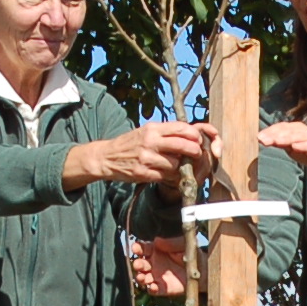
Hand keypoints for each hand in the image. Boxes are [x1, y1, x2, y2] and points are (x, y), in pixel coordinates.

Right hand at [63, 120, 215, 189]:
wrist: (108, 156)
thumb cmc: (131, 143)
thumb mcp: (146, 131)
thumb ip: (165, 132)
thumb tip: (190, 135)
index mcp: (152, 129)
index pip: (181, 128)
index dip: (194, 135)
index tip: (198, 140)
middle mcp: (150, 141)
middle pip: (182, 145)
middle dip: (193, 151)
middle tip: (196, 154)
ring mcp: (146, 158)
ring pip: (175, 164)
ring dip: (180, 167)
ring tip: (179, 166)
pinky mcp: (143, 173)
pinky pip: (165, 177)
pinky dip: (171, 177)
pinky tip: (169, 174)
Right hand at [128, 235, 188, 296]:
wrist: (202, 269)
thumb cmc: (190, 253)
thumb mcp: (183, 244)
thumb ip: (171, 243)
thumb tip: (157, 240)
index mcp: (156, 251)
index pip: (143, 249)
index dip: (138, 248)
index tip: (135, 248)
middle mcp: (154, 263)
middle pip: (141, 264)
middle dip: (138, 264)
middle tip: (138, 265)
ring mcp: (157, 277)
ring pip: (144, 278)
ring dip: (141, 278)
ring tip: (142, 277)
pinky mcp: (162, 288)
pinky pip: (154, 290)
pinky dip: (151, 289)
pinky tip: (153, 287)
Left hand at [256, 119, 306, 180]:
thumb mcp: (292, 148)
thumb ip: (280, 143)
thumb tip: (264, 139)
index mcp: (294, 130)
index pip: (280, 128)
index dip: (269, 132)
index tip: (257, 137)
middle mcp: (302, 131)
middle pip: (286, 130)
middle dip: (273, 134)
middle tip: (261, 139)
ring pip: (297, 136)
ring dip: (285, 138)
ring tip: (275, 141)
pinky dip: (303, 145)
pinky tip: (295, 147)